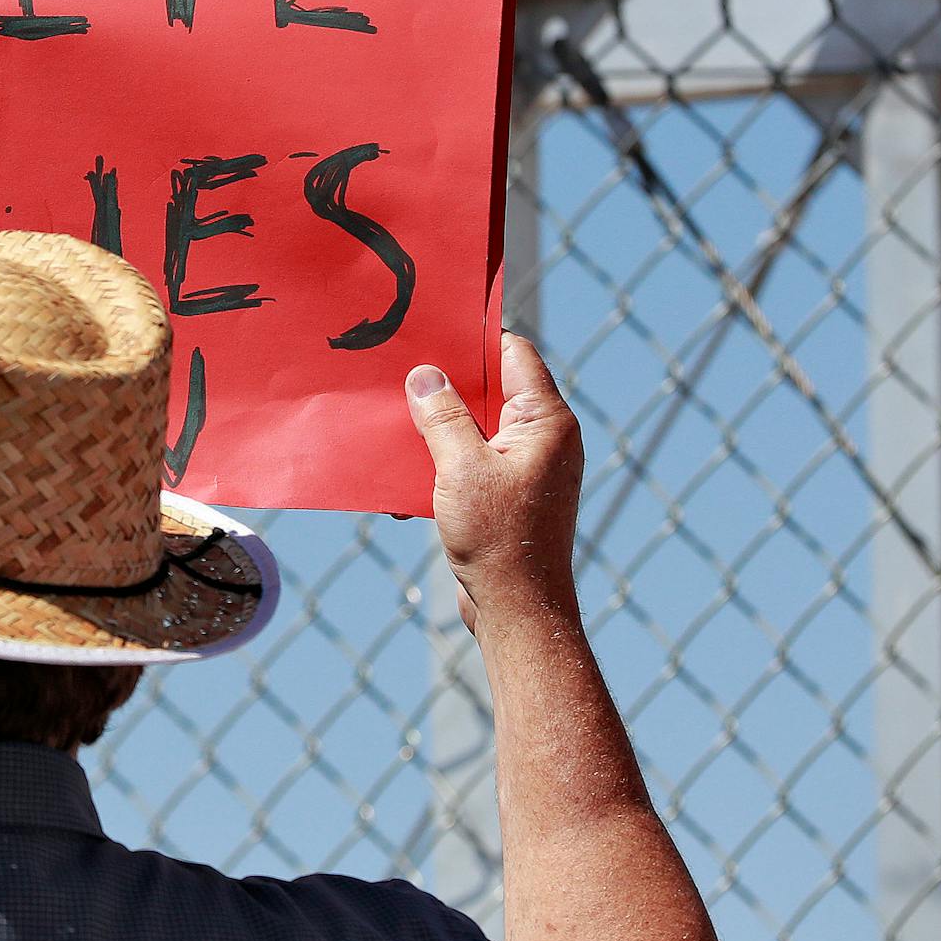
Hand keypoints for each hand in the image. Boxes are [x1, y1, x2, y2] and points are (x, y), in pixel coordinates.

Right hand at [404, 332, 583, 636]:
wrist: (519, 611)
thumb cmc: (499, 539)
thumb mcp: (461, 467)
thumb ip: (443, 415)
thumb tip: (426, 374)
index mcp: (546, 422)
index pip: (514, 355)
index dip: (474, 337)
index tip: (432, 328)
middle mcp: (543, 439)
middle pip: (491, 388)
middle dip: (446, 383)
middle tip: (401, 370)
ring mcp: (526, 467)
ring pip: (475, 426)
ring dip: (436, 427)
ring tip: (394, 422)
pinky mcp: (508, 494)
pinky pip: (470, 460)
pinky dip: (440, 462)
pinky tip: (405, 479)